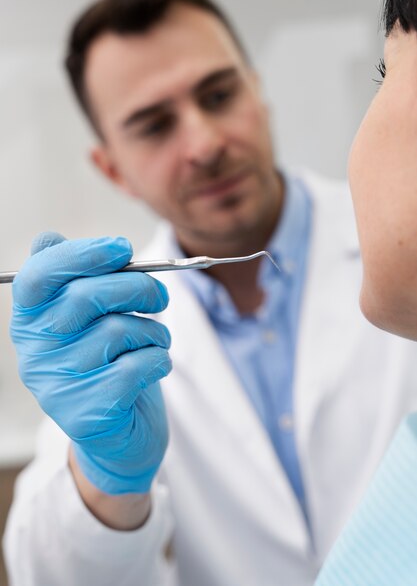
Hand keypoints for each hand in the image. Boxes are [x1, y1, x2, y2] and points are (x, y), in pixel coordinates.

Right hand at [11, 232, 171, 493]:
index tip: (123, 248)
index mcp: (30, 320)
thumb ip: (74, 277)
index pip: (37, 276)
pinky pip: (138, 365)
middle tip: (158, 296)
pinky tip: (155, 365)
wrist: (118, 435)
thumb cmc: (107, 362)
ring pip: (119, 331)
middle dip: (138, 287)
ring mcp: (58, 386)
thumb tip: (48, 238)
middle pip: (87, 297)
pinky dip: (159, 359)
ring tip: (154, 341)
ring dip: (153, 331)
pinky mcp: (88, 413)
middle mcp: (34, 352)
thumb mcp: (89, 317)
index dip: (81, 254)